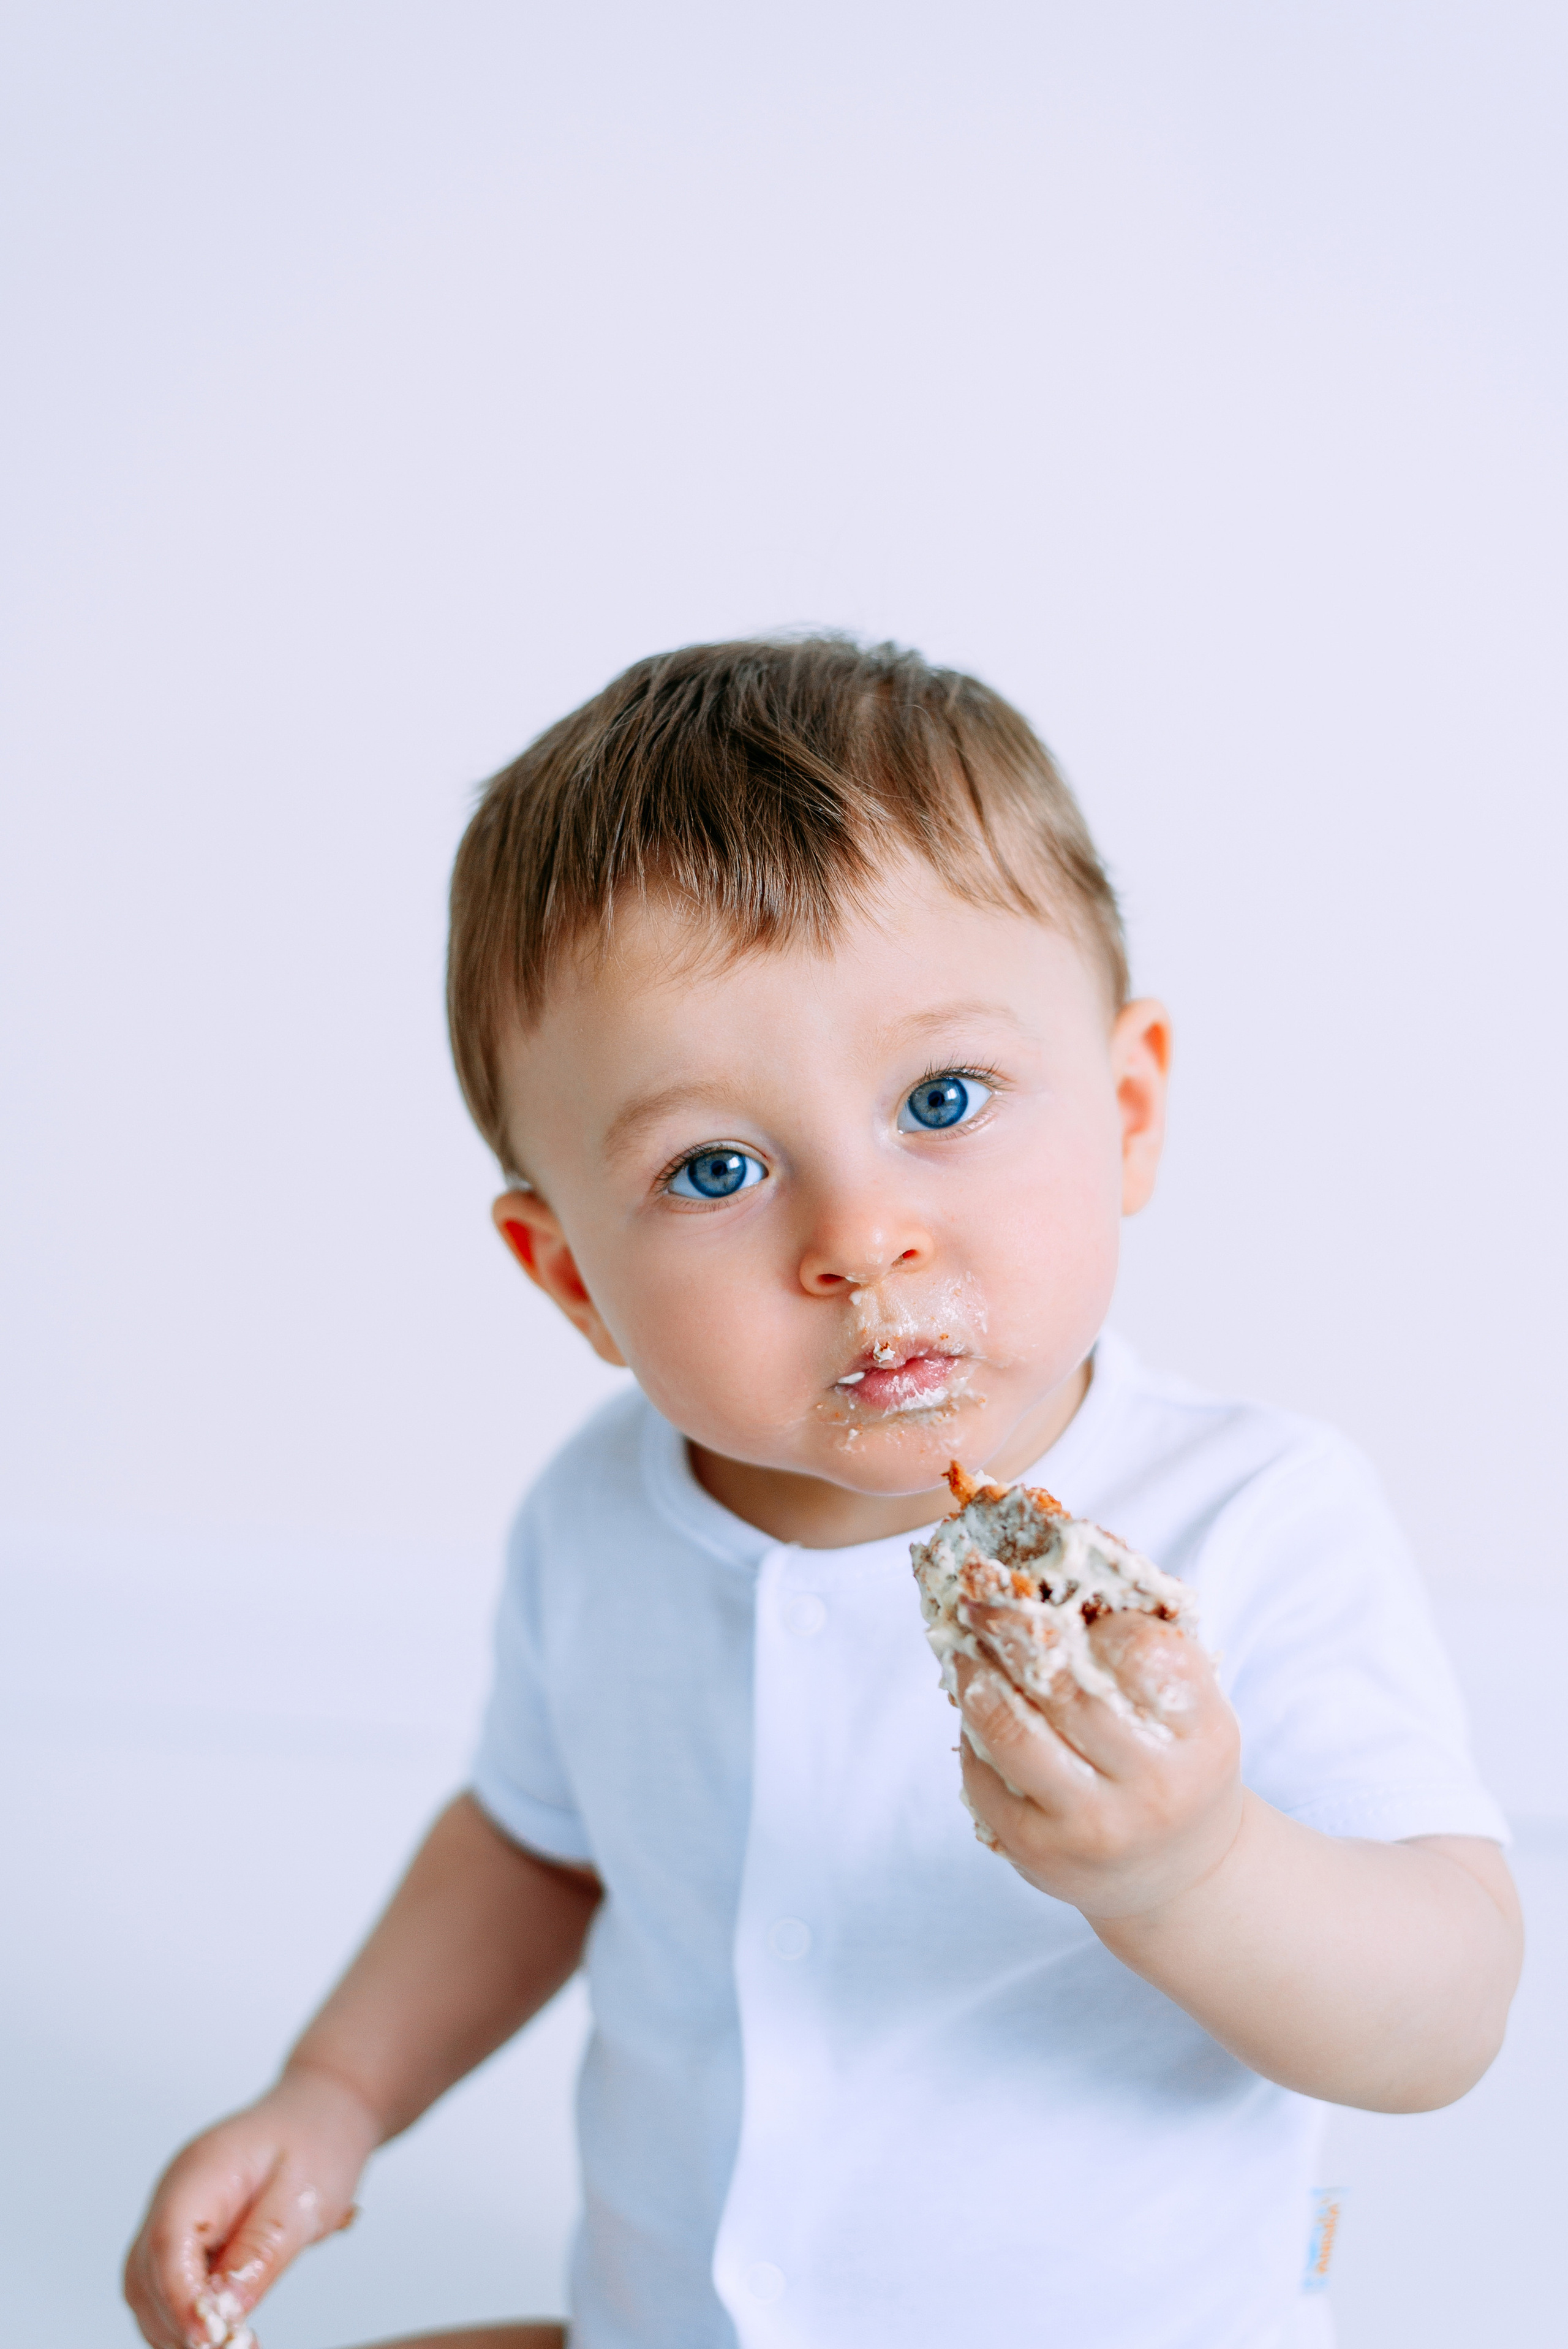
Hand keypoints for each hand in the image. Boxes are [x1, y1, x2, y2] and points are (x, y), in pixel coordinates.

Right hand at [123, 2064, 377, 2348]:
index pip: (169, 2245)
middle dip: (177, 2322)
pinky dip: (186, 2311)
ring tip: (229, 2340)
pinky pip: (168, 2281)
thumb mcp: (304, 2197)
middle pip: (147, 2274)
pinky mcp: (188, 2230)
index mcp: (200, 2171)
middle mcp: (175, 2192)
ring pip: (147, 2286)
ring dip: (177, 2323)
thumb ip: (261, 2251)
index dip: (182, 2302)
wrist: (325, 2109)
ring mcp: (176, 2210)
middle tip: (229, 2346)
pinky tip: (221, 2323)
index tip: (210, 2341)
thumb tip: (223, 2311)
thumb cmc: (320, 2140)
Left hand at [956, 1609, 1242, 1921]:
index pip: (1146, 1654)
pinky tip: (973, 1706)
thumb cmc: (1177, 1760)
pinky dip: (971, 1731)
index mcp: (1202, 1735)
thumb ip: (1143, 1646)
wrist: (1183, 1875)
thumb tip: (1052, 1579)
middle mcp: (1153, 1786)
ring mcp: (1093, 1827)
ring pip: (1013, 1731)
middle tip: (982, 1599)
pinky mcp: (1038, 1853)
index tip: (1066, 1604)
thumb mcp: (1192, 1708)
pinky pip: (985, 1776)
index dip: (1099, 1620)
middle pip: (1066, 1688)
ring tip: (967, 1649)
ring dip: (978, 1677)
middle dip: (1013, 1631)